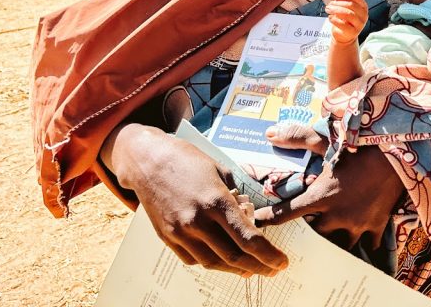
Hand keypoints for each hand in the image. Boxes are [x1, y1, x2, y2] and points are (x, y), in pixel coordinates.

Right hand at [106, 124, 288, 276]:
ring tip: (253, 269)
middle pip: (234, 256)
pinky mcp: (167, 238)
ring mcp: (180, 232)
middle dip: (258, 267)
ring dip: (236, 270)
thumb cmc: (188, 160)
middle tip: (272, 270)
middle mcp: (198, 221)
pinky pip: (194, 259)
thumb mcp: (220, 170)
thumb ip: (237, 196)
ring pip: (214, 263)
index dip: (268, 255)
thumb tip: (251, 215)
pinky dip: (213, 263)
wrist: (148, 161)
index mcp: (217, 201)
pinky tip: (225, 261)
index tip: (282, 262)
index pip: (248, 238)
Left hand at [256, 125, 403, 251]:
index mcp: (320, 197)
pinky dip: (364, 246)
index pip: (287, 213)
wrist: (397, 155)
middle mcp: (335, 215)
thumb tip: (270, 134)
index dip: (269, 218)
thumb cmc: (360, 148)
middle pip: (313, 235)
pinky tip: (361, 246)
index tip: (257, 222)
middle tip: (302, 232)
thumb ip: (298, 138)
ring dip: (333, 243)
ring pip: (338, 245)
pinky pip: (368, 246)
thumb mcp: (328, 141)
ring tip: (329, 244)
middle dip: (308, 234)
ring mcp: (357, 224)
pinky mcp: (375, 226)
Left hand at [325, 0, 367, 43]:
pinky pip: (344, 25)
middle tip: (329, 5)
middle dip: (338, 3)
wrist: (344, 35)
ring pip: (348, 14)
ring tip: (328, 10)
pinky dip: (335, 20)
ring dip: (336, 10)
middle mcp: (364, 15)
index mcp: (363, 6)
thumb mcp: (344, 5)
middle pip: (351, 5)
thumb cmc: (344, 18)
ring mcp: (360, 25)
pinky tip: (330, 18)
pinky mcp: (353, 33)